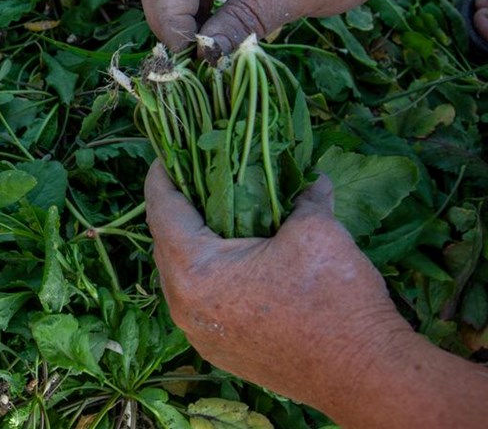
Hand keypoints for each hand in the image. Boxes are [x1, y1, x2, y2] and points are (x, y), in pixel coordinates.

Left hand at [143, 161, 414, 410]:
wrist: (367, 375)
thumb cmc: (336, 301)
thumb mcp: (317, 232)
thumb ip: (302, 199)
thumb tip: (311, 181)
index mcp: (194, 273)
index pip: (162, 211)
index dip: (162, 177)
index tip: (165, 154)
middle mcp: (185, 308)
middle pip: (166, 244)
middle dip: (177, 208)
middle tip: (193, 178)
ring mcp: (200, 335)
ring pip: (182, 275)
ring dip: (194, 243)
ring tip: (214, 214)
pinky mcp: (222, 350)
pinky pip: (201, 301)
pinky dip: (210, 274)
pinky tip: (235, 256)